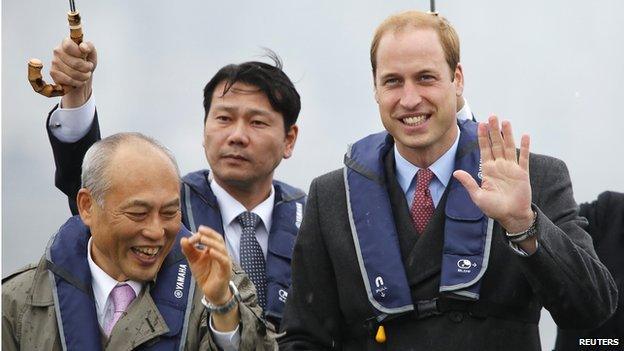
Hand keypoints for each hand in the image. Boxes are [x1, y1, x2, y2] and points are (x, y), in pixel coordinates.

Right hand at [50, 38, 96, 107]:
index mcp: (66, 42)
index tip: (85, 56)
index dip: (80, 53)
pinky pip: (69, 80)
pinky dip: (78, 82)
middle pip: (76, 63)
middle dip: (87, 68)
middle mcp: (58, 51)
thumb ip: (89, 47)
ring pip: (73, 73)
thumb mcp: (91, 53)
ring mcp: (54, 62)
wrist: (81, 75)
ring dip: (84, 77)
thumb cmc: (86, 62)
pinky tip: (80, 81)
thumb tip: (83, 47)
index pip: (69, 46)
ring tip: (86, 75)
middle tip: (89, 69)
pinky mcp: (53, 73)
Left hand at [181, 225, 232, 304]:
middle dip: (209, 234)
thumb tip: (183, 239)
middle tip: (199, 231)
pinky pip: (224, 261)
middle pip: (218, 240)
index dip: (202, 234)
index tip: (191, 237)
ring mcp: (225, 262)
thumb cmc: (205, 275)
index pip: (211, 237)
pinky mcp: (225, 271)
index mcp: (215, 250)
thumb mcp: (194, 261)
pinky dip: (218, 255)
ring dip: (212, 242)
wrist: (211, 292)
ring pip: (222, 249)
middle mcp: (221, 254)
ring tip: (202, 239)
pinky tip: (210, 252)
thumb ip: (189, 251)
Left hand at [453, 116, 533, 232]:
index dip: (482, 137)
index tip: (480, 124)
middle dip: (493, 131)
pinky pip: (524, 158)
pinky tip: (524, 136)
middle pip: (496, 144)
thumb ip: (469, 183)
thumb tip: (456, 172)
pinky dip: (524, 148)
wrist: (511, 217)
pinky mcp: (522, 173)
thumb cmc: (493, 209)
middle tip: (492, 116)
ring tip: (505, 121)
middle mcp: (499, 166)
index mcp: (487, 170)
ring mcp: (511, 168)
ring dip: (507, 134)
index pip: (484, 149)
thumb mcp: (478, 196)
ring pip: (508, 147)